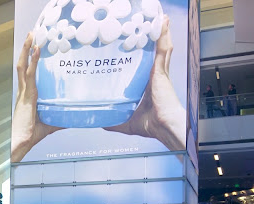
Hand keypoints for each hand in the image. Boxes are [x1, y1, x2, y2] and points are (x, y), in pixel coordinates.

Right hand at [11, 32, 61, 162]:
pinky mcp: (27, 95)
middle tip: (33, 35)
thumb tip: (73, 119)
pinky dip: (33, 61)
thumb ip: (60, 119)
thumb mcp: (50, 124)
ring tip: (32, 36)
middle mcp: (23, 92)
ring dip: (27, 50)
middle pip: (23, 66)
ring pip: (23, 66)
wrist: (21, 142)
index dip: (30, 61)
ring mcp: (24, 92)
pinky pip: (29, 74)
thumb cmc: (30, 135)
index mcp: (27, 96)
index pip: (27, 74)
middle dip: (27, 50)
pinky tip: (37, 50)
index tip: (35, 49)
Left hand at [105, 16, 184, 151]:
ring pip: (160, 46)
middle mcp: (156, 76)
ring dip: (159, 31)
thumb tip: (99, 121)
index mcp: (148, 85)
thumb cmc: (151, 125)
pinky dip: (163, 34)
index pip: (145, 65)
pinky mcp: (162, 70)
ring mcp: (160, 72)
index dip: (142, 54)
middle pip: (153, 52)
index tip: (135, 44)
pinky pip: (163, 48)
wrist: (163, 126)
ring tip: (156, 17)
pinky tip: (162, 22)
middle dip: (151, 38)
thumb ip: (112, 121)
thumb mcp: (126, 121)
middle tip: (147, 23)